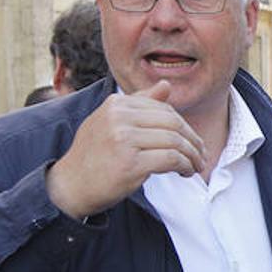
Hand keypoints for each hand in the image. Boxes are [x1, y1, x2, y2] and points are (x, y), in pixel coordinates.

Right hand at [46, 81, 206, 218]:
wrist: (70, 185)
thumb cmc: (93, 155)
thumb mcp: (111, 122)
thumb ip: (140, 103)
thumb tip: (166, 85)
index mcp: (116, 104)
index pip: (164, 109)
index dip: (183, 125)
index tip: (193, 141)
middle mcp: (119, 117)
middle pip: (173, 123)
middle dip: (193, 140)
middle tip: (201, 154)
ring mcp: (124, 139)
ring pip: (175, 141)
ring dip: (192, 155)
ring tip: (196, 166)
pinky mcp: (131, 163)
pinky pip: (171, 159)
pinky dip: (185, 166)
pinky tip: (186, 173)